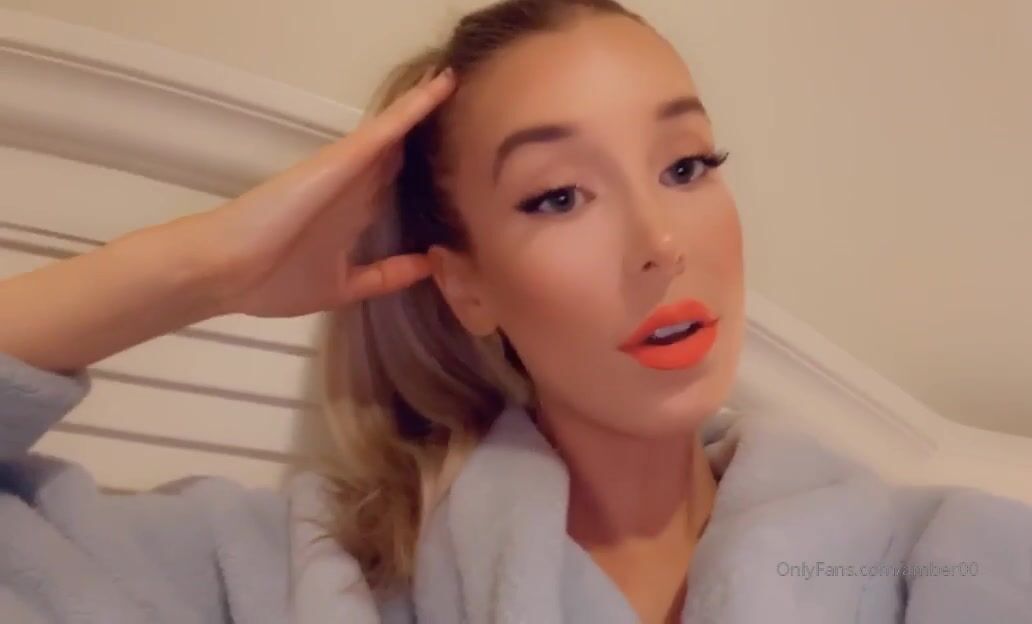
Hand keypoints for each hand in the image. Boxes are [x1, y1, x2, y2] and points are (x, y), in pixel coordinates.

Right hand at [174, 67, 454, 317]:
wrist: (228, 270)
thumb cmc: (273, 280)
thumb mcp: (342, 287)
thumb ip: (384, 276)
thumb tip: (426, 266)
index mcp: (352, 216)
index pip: (394, 189)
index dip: (425, 178)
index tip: (458, 171)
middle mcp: (354, 187)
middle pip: (399, 156)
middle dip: (430, 140)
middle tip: (469, 122)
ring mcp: (348, 168)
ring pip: (396, 132)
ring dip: (426, 108)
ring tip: (456, 82)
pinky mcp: (343, 158)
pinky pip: (386, 128)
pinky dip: (414, 108)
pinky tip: (441, 87)